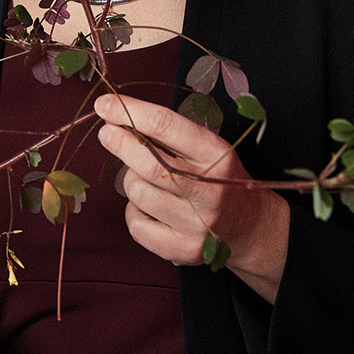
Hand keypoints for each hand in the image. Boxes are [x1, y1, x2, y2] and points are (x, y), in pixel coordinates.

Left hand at [95, 92, 289, 302]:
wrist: (249, 224)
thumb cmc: (217, 176)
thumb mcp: (206, 146)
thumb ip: (168, 133)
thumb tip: (116, 117)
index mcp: (216, 154)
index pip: (166, 125)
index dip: (130, 112)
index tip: (104, 104)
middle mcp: (210, 190)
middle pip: (149, 163)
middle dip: (120, 144)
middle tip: (107, 133)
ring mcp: (198, 223)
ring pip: (138, 193)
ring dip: (131, 180)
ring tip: (146, 179)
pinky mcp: (185, 250)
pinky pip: (137, 225)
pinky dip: (134, 211)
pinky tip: (149, 207)